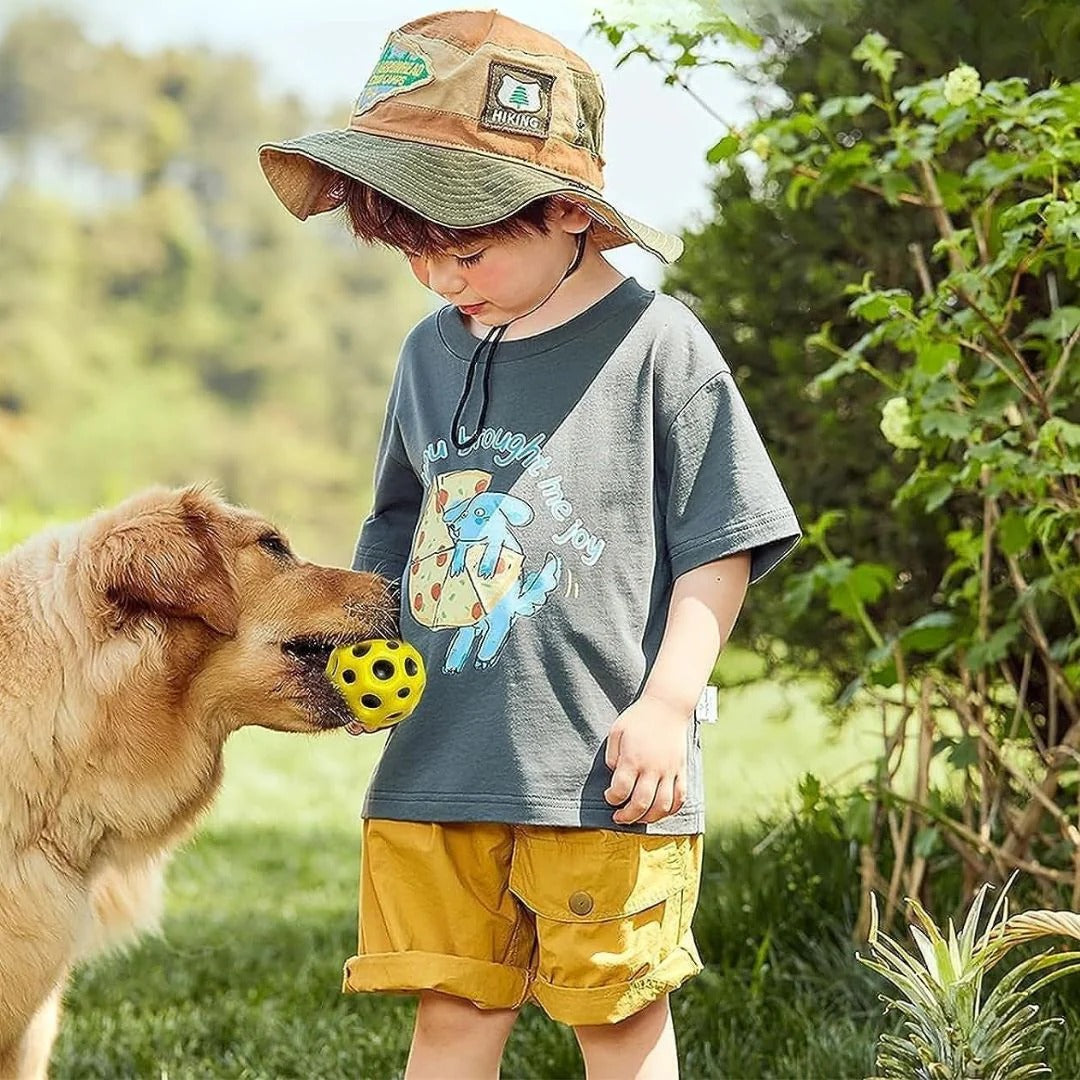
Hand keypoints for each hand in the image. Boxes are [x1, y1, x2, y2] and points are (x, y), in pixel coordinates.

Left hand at [604, 694, 689, 824]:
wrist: (667, 706)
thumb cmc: (638, 718)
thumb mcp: (616, 731)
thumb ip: (611, 755)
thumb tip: (614, 775)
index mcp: (633, 758)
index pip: (620, 790)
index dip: (612, 798)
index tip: (609, 796)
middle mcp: (653, 768)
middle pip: (640, 803)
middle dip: (627, 816)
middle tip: (619, 818)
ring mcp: (670, 771)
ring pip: (662, 806)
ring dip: (649, 818)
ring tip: (639, 818)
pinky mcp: (681, 770)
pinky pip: (680, 797)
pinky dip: (671, 810)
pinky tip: (660, 811)